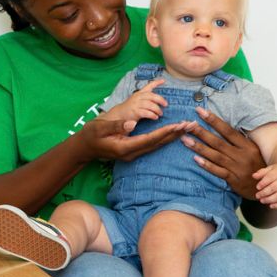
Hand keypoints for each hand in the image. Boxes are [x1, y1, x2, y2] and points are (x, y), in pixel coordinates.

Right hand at [78, 116, 195, 162]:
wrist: (85, 147)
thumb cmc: (91, 135)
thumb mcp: (99, 128)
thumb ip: (115, 126)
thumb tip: (132, 123)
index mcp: (125, 147)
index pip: (149, 139)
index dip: (165, 132)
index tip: (179, 125)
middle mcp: (132, 153)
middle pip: (158, 143)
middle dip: (175, 134)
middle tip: (192, 125)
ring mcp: (134, 154)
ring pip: (157, 145)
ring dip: (173, 136)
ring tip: (188, 128)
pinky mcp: (134, 151)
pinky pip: (153, 145)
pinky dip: (165, 138)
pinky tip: (173, 133)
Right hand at [107, 79, 166, 122]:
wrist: (119, 114)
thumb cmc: (130, 107)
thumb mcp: (137, 100)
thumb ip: (146, 98)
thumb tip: (159, 100)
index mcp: (139, 93)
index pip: (148, 86)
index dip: (156, 83)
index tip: (163, 80)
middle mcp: (138, 97)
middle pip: (152, 96)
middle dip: (160, 100)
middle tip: (166, 105)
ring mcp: (136, 104)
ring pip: (150, 105)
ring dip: (157, 109)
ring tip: (160, 114)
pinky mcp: (135, 112)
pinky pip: (146, 113)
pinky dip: (152, 115)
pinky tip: (155, 117)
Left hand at [182, 107, 265, 199]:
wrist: (266, 186)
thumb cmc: (257, 165)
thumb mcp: (253, 150)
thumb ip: (239, 141)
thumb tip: (221, 126)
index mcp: (247, 145)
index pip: (228, 130)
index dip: (213, 120)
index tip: (200, 111)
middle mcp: (242, 155)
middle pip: (218, 142)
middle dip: (201, 132)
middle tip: (187, 125)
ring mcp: (237, 168)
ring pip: (215, 155)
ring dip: (199, 147)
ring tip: (185, 139)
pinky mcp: (234, 180)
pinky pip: (218, 171)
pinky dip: (207, 165)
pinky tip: (195, 159)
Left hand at [253, 163, 276, 208]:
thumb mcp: (270, 168)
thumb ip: (261, 172)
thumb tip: (254, 176)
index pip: (271, 177)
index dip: (263, 183)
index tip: (257, 187)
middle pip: (274, 187)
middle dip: (264, 193)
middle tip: (257, 195)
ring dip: (270, 199)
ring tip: (262, 200)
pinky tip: (271, 206)